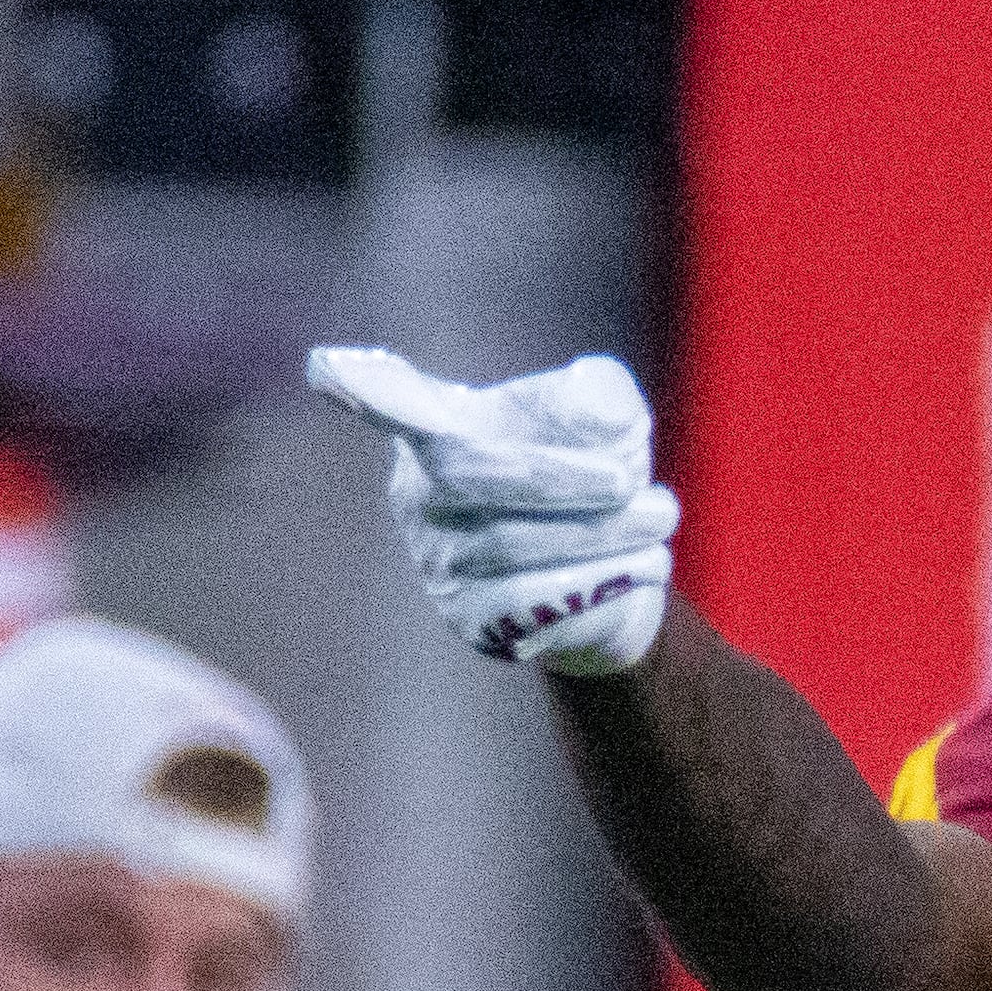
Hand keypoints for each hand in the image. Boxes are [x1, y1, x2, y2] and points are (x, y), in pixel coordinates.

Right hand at [309, 346, 677, 674]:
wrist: (608, 582)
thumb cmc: (592, 482)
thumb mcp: (603, 426)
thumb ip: (599, 400)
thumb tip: (599, 408)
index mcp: (439, 426)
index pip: (394, 404)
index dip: (367, 389)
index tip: (331, 366)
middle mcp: (420, 495)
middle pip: (477, 473)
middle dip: (567, 476)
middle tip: (633, 480)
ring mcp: (438, 566)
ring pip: (515, 544)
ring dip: (608, 533)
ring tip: (660, 519)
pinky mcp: (474, 624)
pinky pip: (536, 601)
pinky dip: (605, 579)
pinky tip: (645, 564)